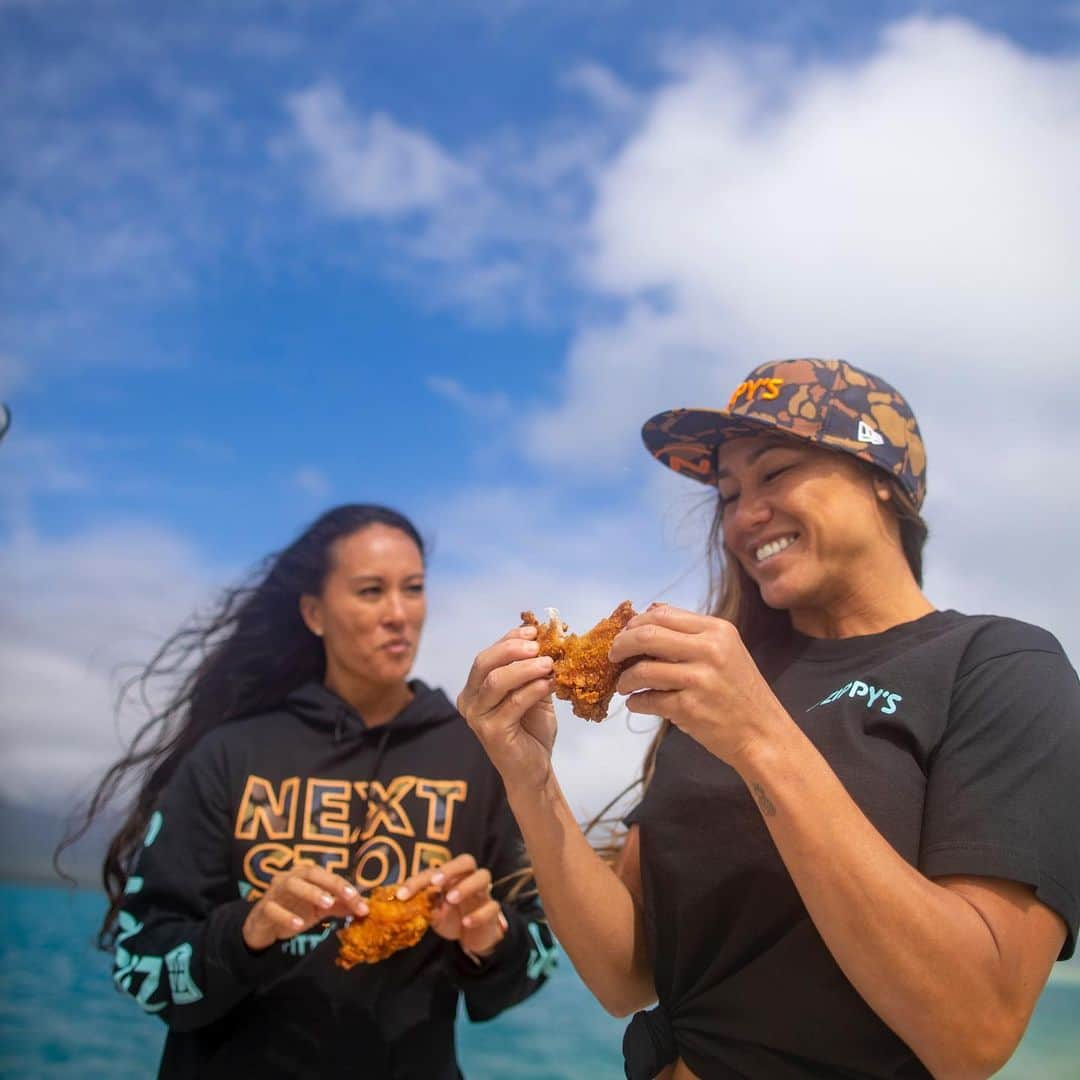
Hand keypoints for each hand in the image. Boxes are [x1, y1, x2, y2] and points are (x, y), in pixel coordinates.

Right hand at [242, 860, 368, 950]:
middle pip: (310, 873)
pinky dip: (286, 915)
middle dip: (330, 883)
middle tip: (347, 897)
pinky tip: (298, 925)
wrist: (264, 926)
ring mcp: (275, 891)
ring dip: (310, 892)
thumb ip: (339, 906)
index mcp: (306, 875)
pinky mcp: (263, 907)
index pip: (328, 876)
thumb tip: (364, 907)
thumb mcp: (319, 909)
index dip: (345, 887)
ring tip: (326, 904)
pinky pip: (273, 908)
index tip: (361, 901)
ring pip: (290, 884)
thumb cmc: (294, 910)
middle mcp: (291, 877)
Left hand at [398, 853, 508, 958]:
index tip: (401, 895)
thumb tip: (404, 905)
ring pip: (482, 876)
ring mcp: (483, 893)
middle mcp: (468, 878)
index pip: (435, 871)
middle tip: (436, 882)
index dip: (418, 881)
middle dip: (451, 869)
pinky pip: (492, 906)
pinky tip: (466, 922)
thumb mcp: (434, 913)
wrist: (474, 936)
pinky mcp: (493, 911)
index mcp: (452, 876)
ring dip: (466, 886)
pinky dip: (479, 914)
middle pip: (466, 861)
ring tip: (451, 899)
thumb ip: (423, 906)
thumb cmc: (452, 916)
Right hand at [457, 625, 556, 791]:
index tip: (534, 631)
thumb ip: (532, 668)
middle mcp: (469, 701)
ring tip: (549, 663)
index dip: (509, 639)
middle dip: (512, 649)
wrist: (534, 769)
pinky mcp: (490, 732)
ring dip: (525, 668)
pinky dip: (533, 689)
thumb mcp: (532, 691)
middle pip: (484, 663)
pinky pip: (512, 703)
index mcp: (474, 688)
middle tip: (539, 645)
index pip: (487, 655)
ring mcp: (476, 717)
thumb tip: (544, 637)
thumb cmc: (531, 730)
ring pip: (496, 681)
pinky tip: (549, 685)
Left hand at [609, 603, 790, 766]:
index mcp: (717, 630)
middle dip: (621, 645)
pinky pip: (648, 700)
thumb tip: (649, 613)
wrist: (764, 735)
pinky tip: (637, 703)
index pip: (663, 614)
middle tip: (612, 656)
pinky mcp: (689, 708)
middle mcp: (709, 649)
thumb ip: (690, 634)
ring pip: (642, 670)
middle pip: (647, 635)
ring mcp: (699, 679)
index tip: (624, 635)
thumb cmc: (741, 694)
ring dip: (624, 679)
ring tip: (623, 685)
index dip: (636, 623)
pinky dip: (636, 702)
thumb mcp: (726, 651)